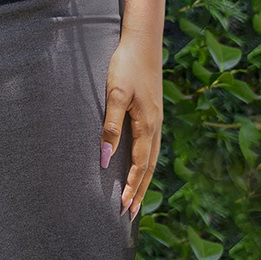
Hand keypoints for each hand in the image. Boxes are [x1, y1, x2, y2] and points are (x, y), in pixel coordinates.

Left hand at [102, 30, 162, 219]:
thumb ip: (110, 126)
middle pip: (149, 168)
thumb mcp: (115, 94)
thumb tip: (105, 157)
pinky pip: (149, 147)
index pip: (140, 166)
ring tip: (135, 199)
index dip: (131, 188)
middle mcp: (155, 127)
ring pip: (151, 159)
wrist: (142, 44)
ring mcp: (155, 121)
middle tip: (130, 215)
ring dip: (143, 180)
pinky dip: (145, 164)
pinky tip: (140, 167)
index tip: (123, 208)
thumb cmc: (125, 66)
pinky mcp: (151, 114)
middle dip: (139, 192)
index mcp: (147, 126)